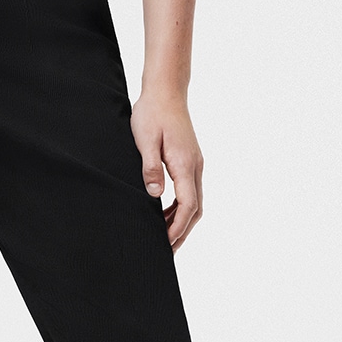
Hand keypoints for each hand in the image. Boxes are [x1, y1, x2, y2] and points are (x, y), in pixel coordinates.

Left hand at [131, 89, 204, 249]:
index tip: (166, 243)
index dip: (177, 227)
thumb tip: (154, 195)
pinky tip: (165, 213)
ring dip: (182, 221)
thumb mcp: (145, 140)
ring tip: (164, 237)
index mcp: (185, 163)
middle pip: (195, 209)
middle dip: (182, 231)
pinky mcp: (190, 160)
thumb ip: (150, 168)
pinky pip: (190, 191)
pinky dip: (181, 208)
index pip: (187, 205)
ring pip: (195, 202)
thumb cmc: (152, 113)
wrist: (166, 91)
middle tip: (166, 250)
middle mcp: (195, 166)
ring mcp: (195, 163)